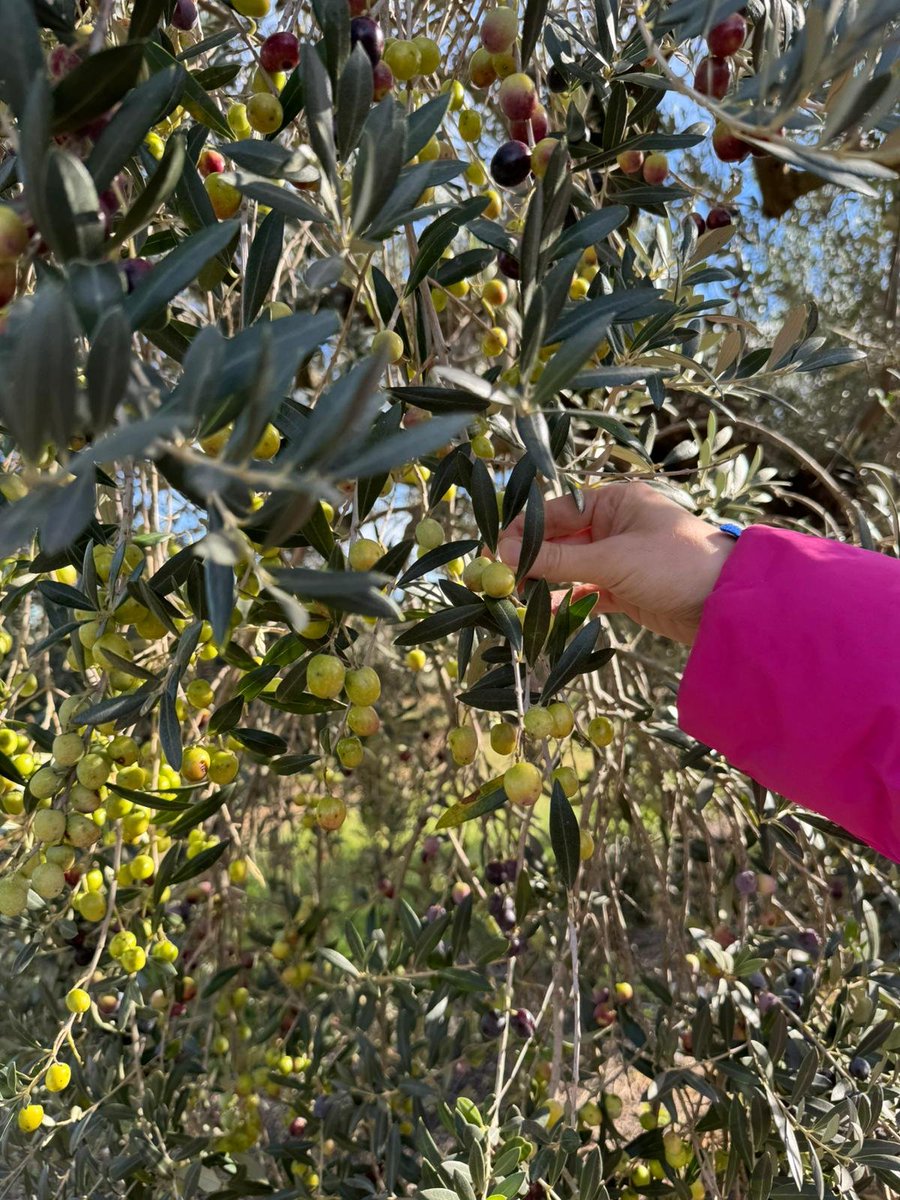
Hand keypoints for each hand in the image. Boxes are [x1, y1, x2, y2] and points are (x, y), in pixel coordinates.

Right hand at [497, 482, 735, 644]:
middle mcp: (616, 525)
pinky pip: (586, 593)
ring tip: (514, 599)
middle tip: (495, 580)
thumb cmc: (674, 565)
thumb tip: (506, 556)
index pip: (556, 513)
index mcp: (615, 501)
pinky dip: (567, 603)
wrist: (729, 605)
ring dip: (546, 583)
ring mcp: (621, 558)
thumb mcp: (611, 559)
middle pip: (560, 541)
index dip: (523, 532)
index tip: (492, 552)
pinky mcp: (626, 589)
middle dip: (531, 560)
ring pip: (571, 569)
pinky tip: (543, 615)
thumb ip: (557, 560)